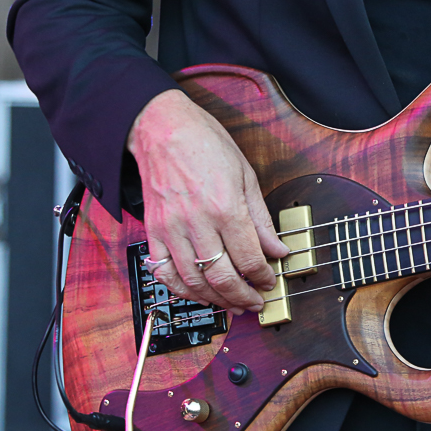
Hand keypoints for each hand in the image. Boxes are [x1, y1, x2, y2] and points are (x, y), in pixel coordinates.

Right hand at [127, 89, 288, 314]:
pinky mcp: (153, 230)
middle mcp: (197, 222)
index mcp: (226, 207)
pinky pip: (164, 272)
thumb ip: (261, 219)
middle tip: (254, 303)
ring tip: (230, 304)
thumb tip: (277, 249)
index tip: (269, 282)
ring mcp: (171, 228)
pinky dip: (181, 289)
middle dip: (242, 297)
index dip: (263, 277)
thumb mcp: (246, 175)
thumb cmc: (204, 143)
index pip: (249, 258)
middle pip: (222, 277)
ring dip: (214, 299)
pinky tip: (197, 292)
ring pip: (194, 281)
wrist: (161, 127)